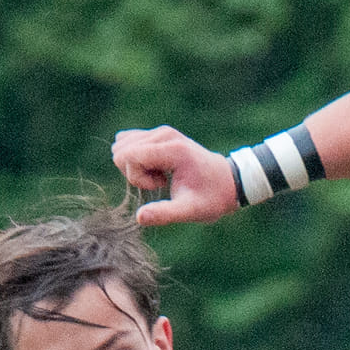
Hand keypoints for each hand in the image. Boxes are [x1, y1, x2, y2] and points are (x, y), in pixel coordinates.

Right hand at [110, 126, 239, 225]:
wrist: (228, 182)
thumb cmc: (211, 198)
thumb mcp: (191, 211)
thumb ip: (165, 214)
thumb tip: (140, 218)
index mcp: (172, 149)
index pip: (127, 155)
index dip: (137, 177)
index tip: (161, 185)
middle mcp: (163, 134)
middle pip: (121, 151)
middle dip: (135, 172)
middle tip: (161, 181)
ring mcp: (160, 131)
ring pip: (122, 146)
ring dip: (137, 166)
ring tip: (162, 176)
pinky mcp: (158, 134)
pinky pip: (129, 143)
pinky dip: (138, 159)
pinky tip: (159, 170)